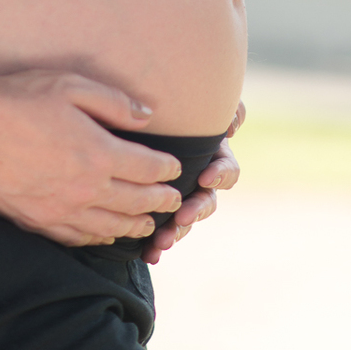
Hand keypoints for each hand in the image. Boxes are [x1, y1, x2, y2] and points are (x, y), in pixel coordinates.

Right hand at [0, 68, 185, 247]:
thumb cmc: (14, 99)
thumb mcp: (68, 85)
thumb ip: (113, 102)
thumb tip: (147, 116)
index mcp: (99, 153)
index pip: (147, 168)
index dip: (166, 169)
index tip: (174, 168)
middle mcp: (86, 190)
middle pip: (135, 202)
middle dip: (160, 201)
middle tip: (172, 201)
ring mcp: (61, 211)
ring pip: (111, 227)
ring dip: (134, 226)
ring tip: (147, 224)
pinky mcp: (36, 223)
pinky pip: (78, 238)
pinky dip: (99, 238)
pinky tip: (103, 234)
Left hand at [139, 100, 244, 265]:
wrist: (117, 118)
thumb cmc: (158, 95)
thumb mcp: (188, 98)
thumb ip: (219, 106)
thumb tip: (233, 124)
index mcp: (210, 155)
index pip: (227, 171)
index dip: (219, 176)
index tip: (204, 177)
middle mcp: (198, 177)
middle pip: (207, 202)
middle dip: (196, 211)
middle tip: (182, 217)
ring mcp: (178, 194)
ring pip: (185, 220)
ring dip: (177, 232)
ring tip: (161, 242)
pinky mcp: (156, 207)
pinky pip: (161, 229)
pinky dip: (157, 243)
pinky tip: (150, 254)